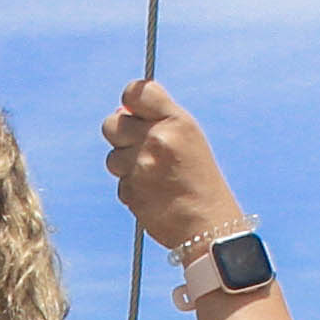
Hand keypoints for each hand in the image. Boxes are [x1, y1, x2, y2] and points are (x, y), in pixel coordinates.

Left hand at [101, 79, 243, 264]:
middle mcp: (158, 139)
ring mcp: (142, 166)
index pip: (136, 92)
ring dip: (126, 166)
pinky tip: (154, 195)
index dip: (130, 100)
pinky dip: (132, 188)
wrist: (208, 227)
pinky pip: (119, 182)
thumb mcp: (188, 139)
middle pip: (112, 124)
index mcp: (176, 121)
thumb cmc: (200, 180)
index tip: (134, 111)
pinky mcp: (132, 190)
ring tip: (154, 177)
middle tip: (141, 148)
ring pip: (112, 156)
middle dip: (121, 136)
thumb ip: (158, 121)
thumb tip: (122, 111)